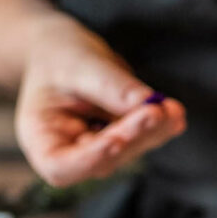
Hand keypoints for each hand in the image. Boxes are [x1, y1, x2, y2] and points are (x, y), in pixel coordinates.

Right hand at [15, 15, 186, 185]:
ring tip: (172, 110)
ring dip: (153, 132)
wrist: (64, 50)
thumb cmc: (59, 56)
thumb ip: (108, 85)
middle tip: (156, 111)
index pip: (59, 166)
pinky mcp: (122, 140)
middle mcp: (70, 153)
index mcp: (41, 139)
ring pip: (130, 151)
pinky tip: (175, 114)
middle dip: (132, 136)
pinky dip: (161, 125)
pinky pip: (144, 137)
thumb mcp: (76, 63)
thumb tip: (146, 104)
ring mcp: (99, 151)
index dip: (90, 159)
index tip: (117, 140)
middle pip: (104, 159)